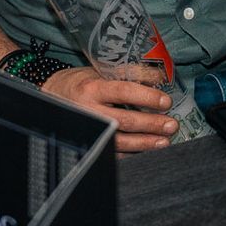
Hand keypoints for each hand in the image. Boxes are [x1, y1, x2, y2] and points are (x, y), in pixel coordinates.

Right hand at [42, 66, 176, 152]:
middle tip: (171, 125)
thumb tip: (160, 77)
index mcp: (91, 88)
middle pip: (124, 121)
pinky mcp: (89, 144)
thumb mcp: (100, 71)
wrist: (53, 98)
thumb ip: (128, 73)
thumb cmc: (82, 82)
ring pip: (120, 142)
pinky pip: (113, 154)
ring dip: (146, 143)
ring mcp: (89, 130)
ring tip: (164, 141)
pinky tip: (147, 151)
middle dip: (151, 124)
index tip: (166, 102)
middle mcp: (89, 111)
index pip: (123, 91)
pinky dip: (133, 154)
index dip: (147, 97)